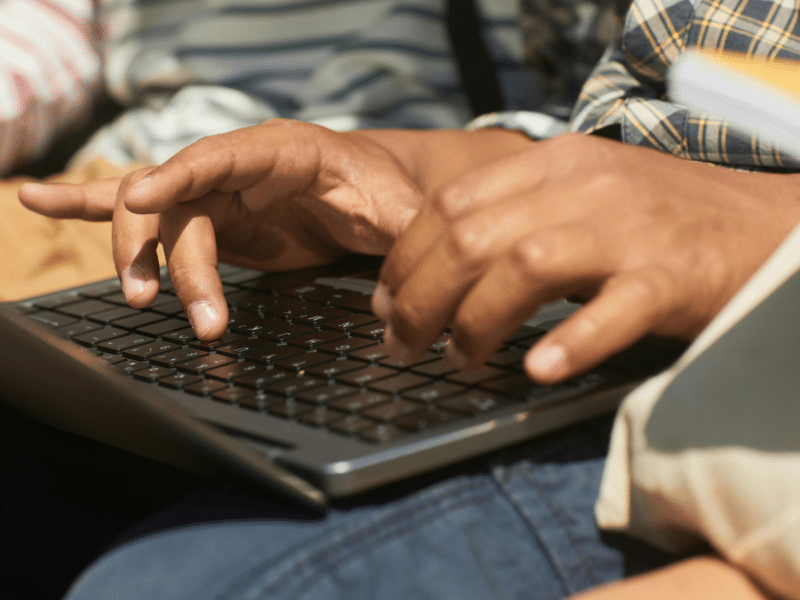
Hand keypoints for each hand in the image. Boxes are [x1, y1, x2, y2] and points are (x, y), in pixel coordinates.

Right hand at [19, 120, 427, 338]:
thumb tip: (398, 290)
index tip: (142, 195)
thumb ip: (400, 236)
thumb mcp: (400, 212)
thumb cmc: (385, 193)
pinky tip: (37, 201)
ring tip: (141, 300)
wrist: (373, 189)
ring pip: (153, 213)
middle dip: (173, 256)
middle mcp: (238, 166)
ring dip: (137, 255)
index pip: (223, 155)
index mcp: (284, 151)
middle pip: (179, 201)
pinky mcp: (208, 220)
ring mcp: (216, 192)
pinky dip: (88, 207)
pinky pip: (143, 211)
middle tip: (193, 315)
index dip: (181, 172)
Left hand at [373, 134, 799, 383]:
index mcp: (553, 164)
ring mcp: (628, 230)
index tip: (385, 301)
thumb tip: (433, 268)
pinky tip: (539, 370)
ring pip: (526, 267)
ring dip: (476, 322)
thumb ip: (512, 218)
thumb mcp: (580, 194)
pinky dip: (570, 341)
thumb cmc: (657, 217)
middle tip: (403, 344)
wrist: (760, 222)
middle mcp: (584, 187)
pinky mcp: (669, 276)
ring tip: (458, 360)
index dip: (404, 257)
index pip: (450, 202)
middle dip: (420, 298)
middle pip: (472, 237)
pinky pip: (612, 309)